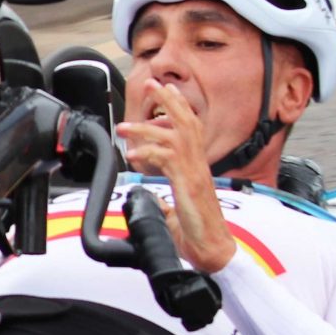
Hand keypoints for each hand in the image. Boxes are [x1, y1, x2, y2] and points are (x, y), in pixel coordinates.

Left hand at [115, 82, 237, 274]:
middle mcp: (199, 165)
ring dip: (147, 127)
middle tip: (151, 83)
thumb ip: (165, 203)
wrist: (212, 251)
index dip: (178, 106)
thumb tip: (154, 201)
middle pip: (187, 121)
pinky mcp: (188, 184)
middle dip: (168, 99)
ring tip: (124, 127)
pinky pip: (167, 159)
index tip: (164, 90)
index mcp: (196, 168)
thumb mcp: (176, 213)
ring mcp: (195, 173)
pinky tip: (134, 155)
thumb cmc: (198, 233)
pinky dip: (149, 153)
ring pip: (174, 136)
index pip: (190, 128)